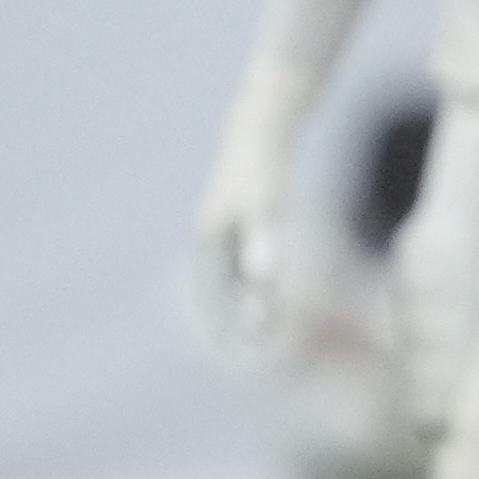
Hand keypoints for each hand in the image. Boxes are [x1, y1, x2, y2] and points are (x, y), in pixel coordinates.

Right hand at [187, 89, 298, 355]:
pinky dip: (254, 281)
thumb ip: (263, 245)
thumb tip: (263, 281)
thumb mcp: (265, 207)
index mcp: (209, 239)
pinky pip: (244, 260)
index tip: (248, 348)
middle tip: (256, 350)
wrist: (262, 127)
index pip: (216, 292)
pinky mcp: (244, 219)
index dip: (229, 321)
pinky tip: (269, 292)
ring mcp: (224, 228)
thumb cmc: (263, 168)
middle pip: (221, 289)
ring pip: (232, 277)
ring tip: (264, 330)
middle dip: (235, 319)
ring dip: (244, 304)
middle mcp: (212, 237)